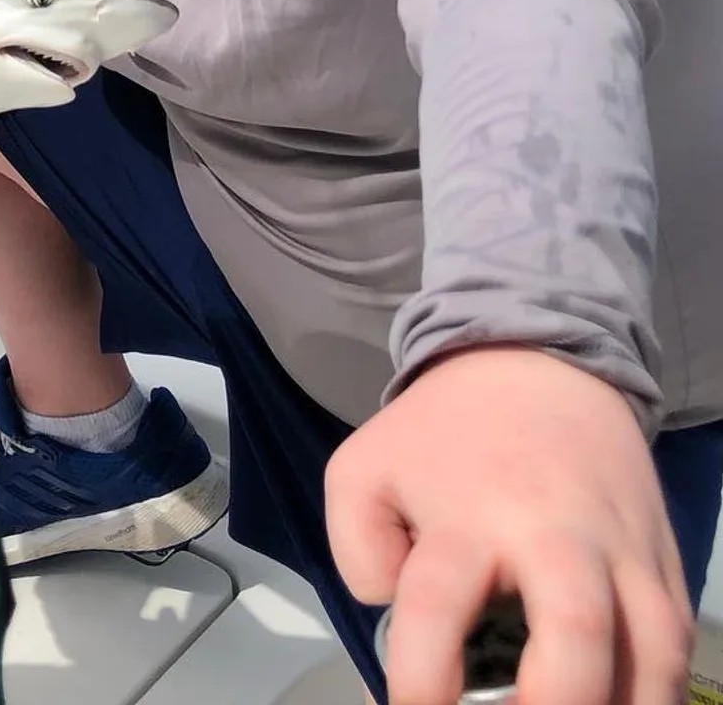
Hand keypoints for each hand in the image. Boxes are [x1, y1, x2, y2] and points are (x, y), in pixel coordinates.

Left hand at [325, 346, 691, 704]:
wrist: (536, 367)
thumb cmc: (443, 436)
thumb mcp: (365, 470)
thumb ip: (359, 550)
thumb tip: (394, 618)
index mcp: (467, 514)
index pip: (436, 604)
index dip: (421, 677)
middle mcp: (555, 537)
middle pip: (575, 626)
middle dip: (554, 702)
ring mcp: (623, 554)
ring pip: (650, 651)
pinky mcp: (667, 566)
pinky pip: (677, 649)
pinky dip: (656, 694)